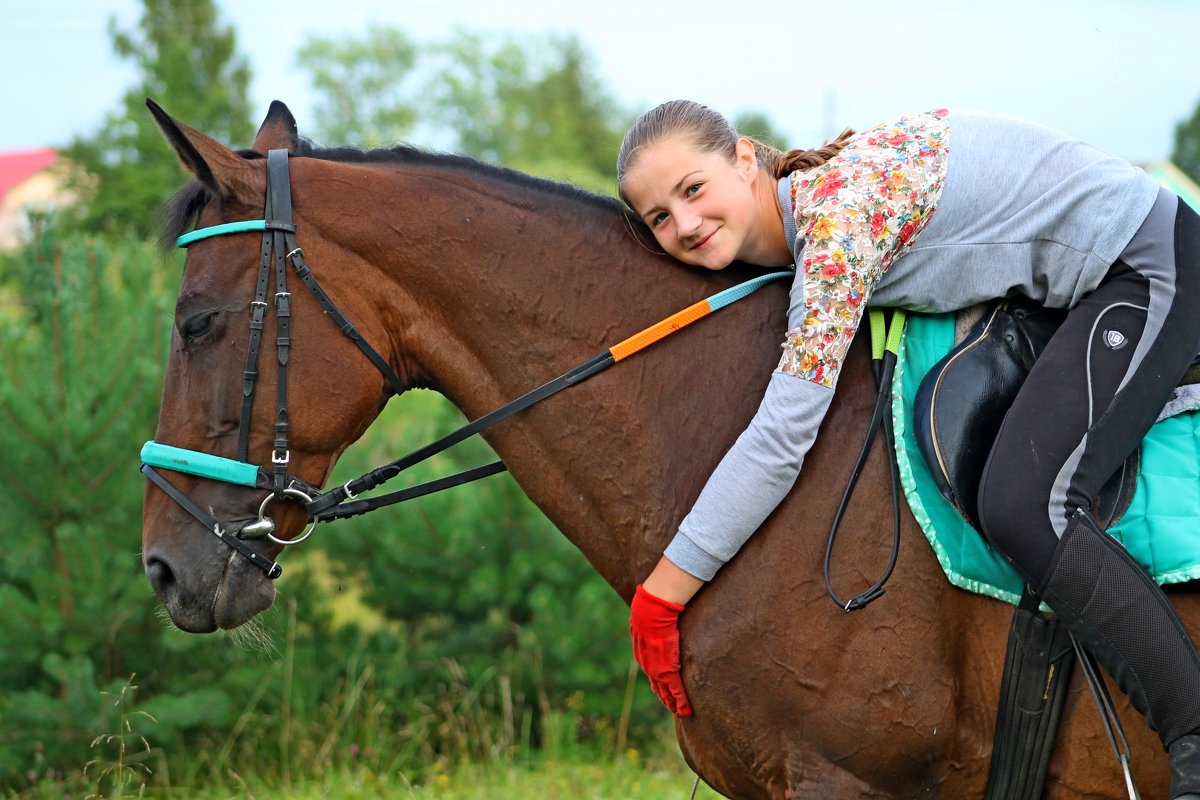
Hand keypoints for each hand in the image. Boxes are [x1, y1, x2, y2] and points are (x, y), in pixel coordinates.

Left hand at [630, 584, 692, 716]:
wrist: (651, 611)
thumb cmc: (651, 608)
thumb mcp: (648, 613)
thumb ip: (652, 614)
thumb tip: (651, 600)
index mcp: (642, 651)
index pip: (650, 670)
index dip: (656, 680)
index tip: (662, 686)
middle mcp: (647, 664)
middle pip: (656, 685)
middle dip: (663, 695)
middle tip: (671, 705)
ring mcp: (657, 669)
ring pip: (665, 691)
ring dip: (673, 703)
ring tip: (680, 711)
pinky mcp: (667, 671)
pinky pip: (675, 690)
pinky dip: (681, 702)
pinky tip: (685, 711)